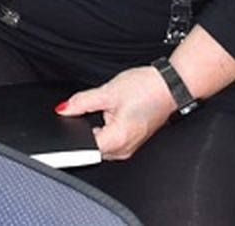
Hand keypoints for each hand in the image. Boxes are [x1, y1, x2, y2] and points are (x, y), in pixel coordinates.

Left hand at [57, 65, 176, 160]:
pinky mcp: (133, 141)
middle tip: (93, 109)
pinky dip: (107, 129)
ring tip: (108, 109)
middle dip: (85, 130)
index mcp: (117, 140)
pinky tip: (113, 113)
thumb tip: (63, 109)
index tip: (69, 121)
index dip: (72, 135)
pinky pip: (112, 140)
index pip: (84, 148)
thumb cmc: (147, 88)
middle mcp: (124, 149)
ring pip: (102, 144)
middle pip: (92, 147)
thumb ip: (82, 102)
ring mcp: (130, 147)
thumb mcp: (108, 91)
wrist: (171, 86)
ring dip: (97, 129)